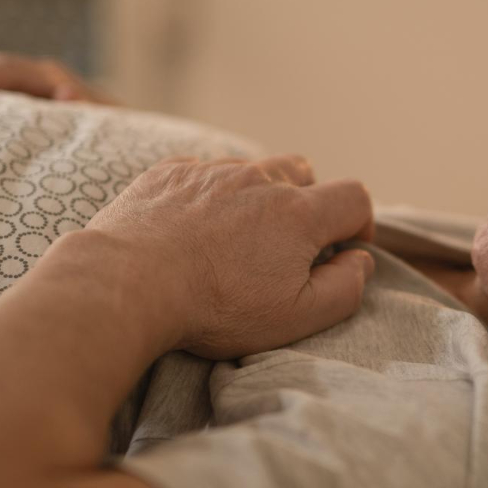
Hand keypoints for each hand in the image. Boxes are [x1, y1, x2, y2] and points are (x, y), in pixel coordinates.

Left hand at [78, 155, 375, 358]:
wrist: (127, 284)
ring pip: (252, 170)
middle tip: (287, 247)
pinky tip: (193, 230)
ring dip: (257, 197)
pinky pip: (205, 173)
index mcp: (298, 213)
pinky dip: (210, 196)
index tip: (343, 250)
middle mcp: (260, 179)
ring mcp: (212, 171)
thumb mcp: (296, 317)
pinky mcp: (169, 173)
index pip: (354, 197)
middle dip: (308, 203)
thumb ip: (344, 288)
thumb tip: (360, 262)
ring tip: (235, 241)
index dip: (359, 223)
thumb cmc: (215, 307)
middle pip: (304, 172)